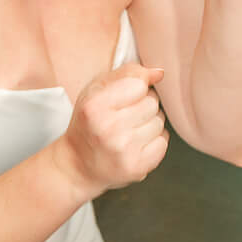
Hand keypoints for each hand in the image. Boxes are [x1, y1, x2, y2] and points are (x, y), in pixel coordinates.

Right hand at [58, 64, 169, 200]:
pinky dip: (154, 142)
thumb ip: (128, 73)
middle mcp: (108, 129)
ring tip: (129, 131)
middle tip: (124, 117)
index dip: (134, 89)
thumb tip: (159, 73)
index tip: (122, 98)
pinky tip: (136, 144)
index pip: (139, 84)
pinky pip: (163, 143)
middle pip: (152, 103)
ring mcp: (124, 150)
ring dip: (149, 124)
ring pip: (160, 122)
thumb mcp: (96, 90)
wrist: (78, 166)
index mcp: (94, 106)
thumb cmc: (88, 123)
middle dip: (142, 106)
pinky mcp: (137, 167)